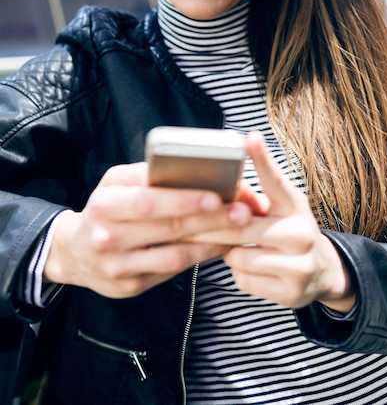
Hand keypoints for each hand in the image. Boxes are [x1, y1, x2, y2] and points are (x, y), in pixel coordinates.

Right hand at [44, 162, 251, 298]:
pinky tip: (218, 245)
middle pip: (167, 229)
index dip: (184, 200)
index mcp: (105, 204)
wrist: (74, 251)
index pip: (149, 201)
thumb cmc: (106, 208)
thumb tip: (195, 170)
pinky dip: (198, 257)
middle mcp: (108, 238)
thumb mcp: (117, 183)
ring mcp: (118, 267)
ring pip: (174, 256)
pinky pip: (172, 271)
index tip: (216, 194)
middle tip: (241, 212)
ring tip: (237, 230)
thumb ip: (149, 175)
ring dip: (210, 242)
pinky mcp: (131, 286)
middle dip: (209, 219)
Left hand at [188, 131, 355, 311]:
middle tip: (197, 225)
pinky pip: (243, 280)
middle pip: (239, 228)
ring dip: (231, 254)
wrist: (324, 271)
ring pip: (237, 257)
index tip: (250, 138)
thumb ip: (258, 188)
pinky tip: (252, 267)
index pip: (273, 179)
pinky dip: (240, 274)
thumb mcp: (283, 205)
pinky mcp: (289, 294)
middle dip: (214, 228)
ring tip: (241, 248)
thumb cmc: (293, 230)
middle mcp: (300, 234)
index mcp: (295, 206)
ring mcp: (298, 267)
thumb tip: (240, 160)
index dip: (261, 158)